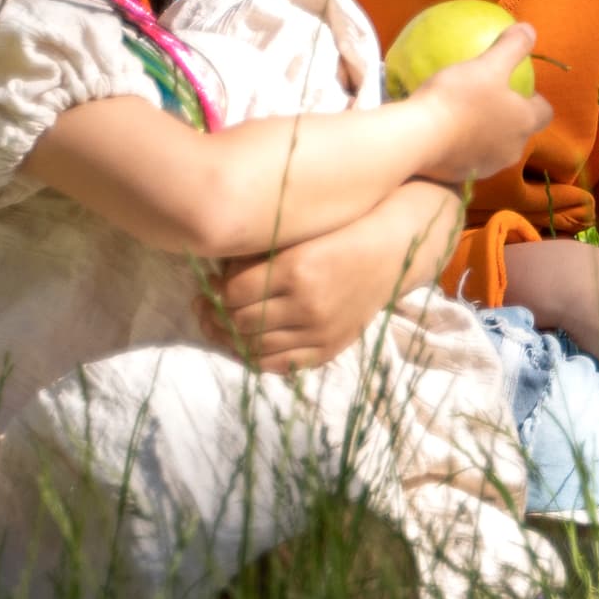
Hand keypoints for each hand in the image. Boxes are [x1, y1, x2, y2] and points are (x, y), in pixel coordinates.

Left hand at [210, 190, 454, 373]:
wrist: (392, 252)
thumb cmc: (341, 234)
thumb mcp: (300, 235)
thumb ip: (259, 256)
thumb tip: (216, 278)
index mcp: (298, 269)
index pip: (233, 294)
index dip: (213, 293)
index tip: (207, 288)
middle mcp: (309, 303)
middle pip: (241, 323)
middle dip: (216, 318)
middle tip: (207, 310)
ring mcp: (321, 329)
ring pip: (256, 347)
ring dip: (232, 340)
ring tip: (223, 328)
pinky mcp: (331, 347)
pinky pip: (282, 364)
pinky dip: (258, 358)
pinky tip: (250, 344)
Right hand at [409, 23, 553, 182]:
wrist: (418, 138)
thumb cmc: (459, 98)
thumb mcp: (488, 64)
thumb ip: (512, 47)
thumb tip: (530, 30)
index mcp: (524, 123)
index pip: (544, 112)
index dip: (536, 100)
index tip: (520, 88)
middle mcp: (512, 150)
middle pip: (520, 132)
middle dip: (511, 118)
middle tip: (491, 100)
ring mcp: (487, 167)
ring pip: (495, 148)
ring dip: (486, 134)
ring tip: (466, 115)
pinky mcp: (461, 176)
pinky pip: (468, 158)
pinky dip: (463, 146)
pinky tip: (444, 132)